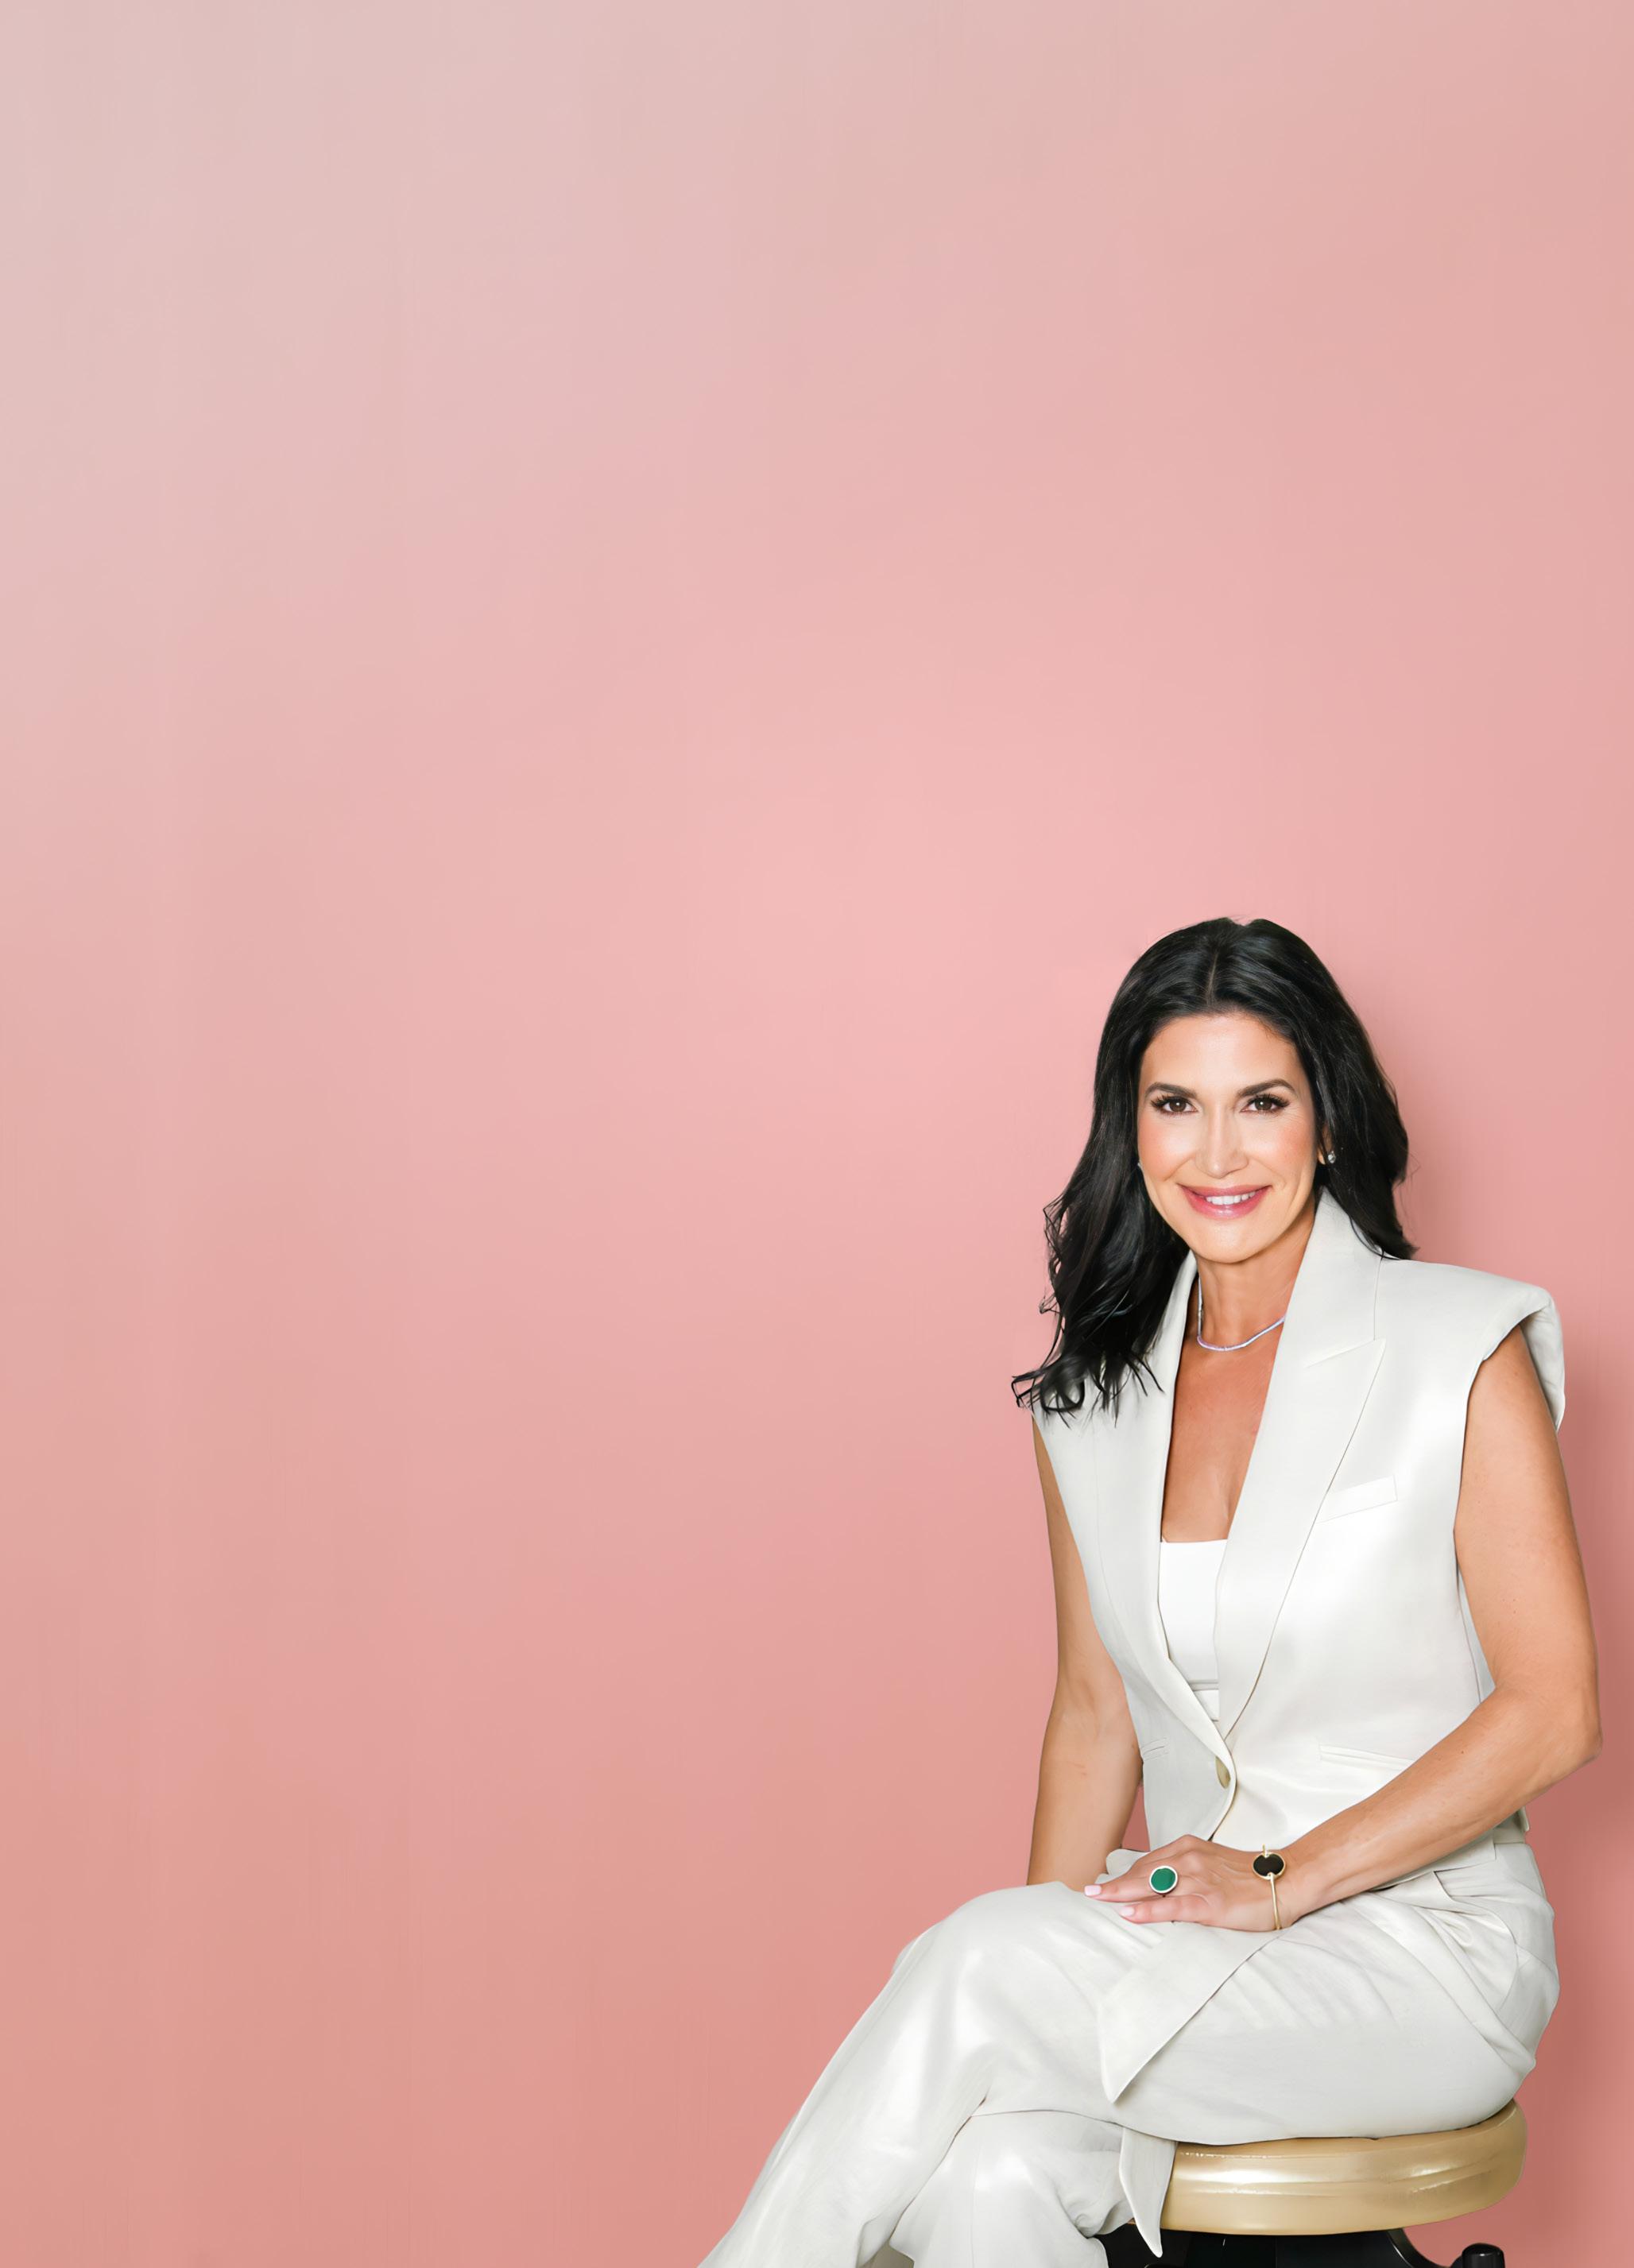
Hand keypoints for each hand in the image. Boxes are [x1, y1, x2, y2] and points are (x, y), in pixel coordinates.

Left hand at [1085, 1835, 1305, 1931]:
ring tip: (1098, 1899)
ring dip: (1121, 1894)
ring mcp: (1198, 1879)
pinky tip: (1129, 1914)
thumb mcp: (1212, 1864)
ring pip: (1151, 1886)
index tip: (1103, 1883)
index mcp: (1188, 1848)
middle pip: (1142, 1872)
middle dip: (1114, 1883)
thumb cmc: (1249, 1876)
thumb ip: (1187, 1870)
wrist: (1285, 1880)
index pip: (1147, 1863)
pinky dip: (1148, 1910)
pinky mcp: (1210, 1901)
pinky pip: (1172, 1906)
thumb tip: (1162, 1883)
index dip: (1124, 1875)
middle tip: (1088, 1892)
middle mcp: (1189, 1859)